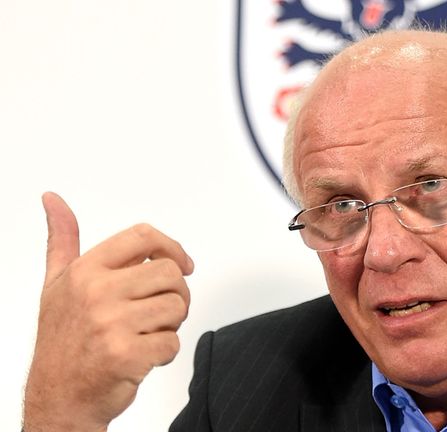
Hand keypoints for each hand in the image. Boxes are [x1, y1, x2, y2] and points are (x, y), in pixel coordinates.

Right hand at [23, 193, 194, 431]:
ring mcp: (111, 324)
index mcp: (85, 271)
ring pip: (176, 306)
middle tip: (159, 311)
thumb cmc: (62, 339)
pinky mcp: (127, 355)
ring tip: (147, 333)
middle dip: (175, 293)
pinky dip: (165, 353)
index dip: (172, 248)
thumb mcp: (56, 284)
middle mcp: (96, 293)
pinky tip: (142, 356)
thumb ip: (62, 239)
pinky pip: (173, 342)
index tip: (183, 264)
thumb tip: (53, 199)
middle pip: (170, 273)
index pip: (143, 237)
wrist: (59, 397)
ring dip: (171, 324)